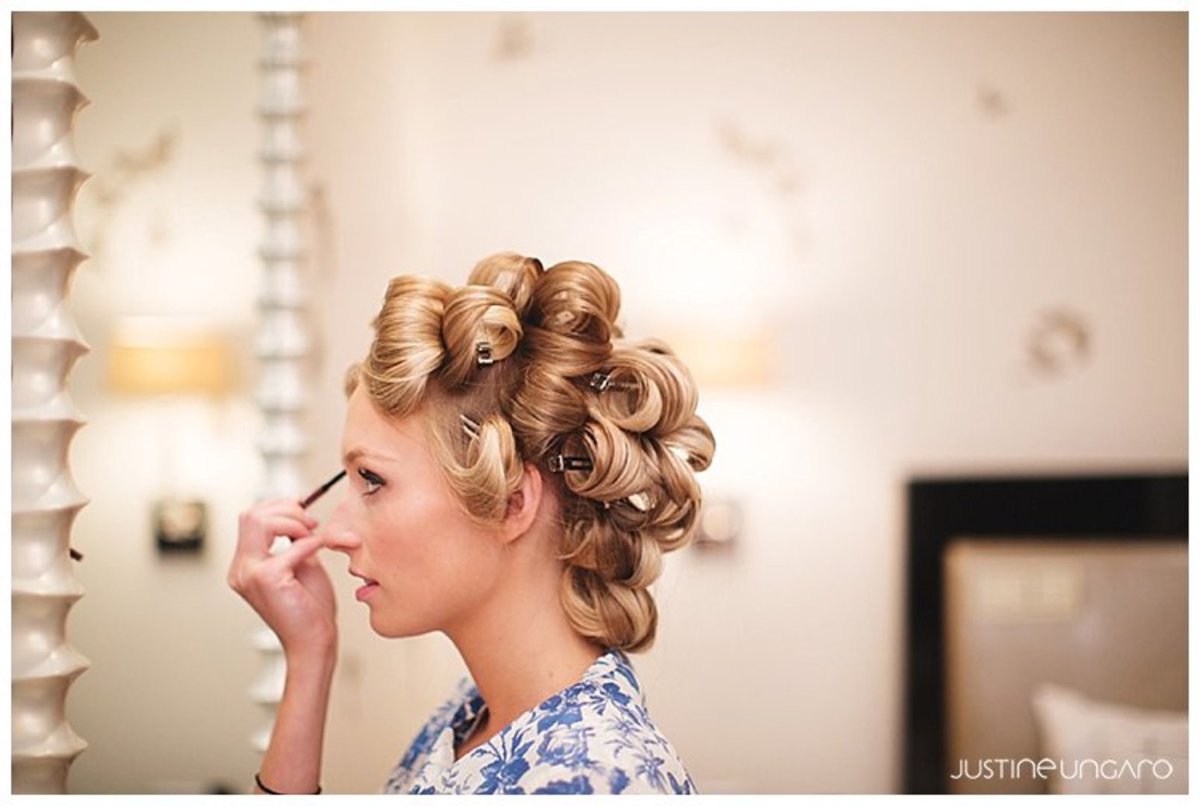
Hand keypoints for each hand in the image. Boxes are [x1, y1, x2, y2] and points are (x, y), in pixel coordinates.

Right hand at [228, 498, 336, 658]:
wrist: (313, 642)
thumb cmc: (310, 609)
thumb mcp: (302, 564)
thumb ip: (295, 541)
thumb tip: (301, 514)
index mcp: (245, 565)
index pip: (250, 518)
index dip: (279, 507)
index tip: (304, 511)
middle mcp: (240, 569)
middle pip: (250, 515)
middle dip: (286, 510)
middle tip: (311, 522)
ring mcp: (249, 574)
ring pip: (259, 521)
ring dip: (293, 521)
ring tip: (313, 534)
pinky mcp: (266, 579)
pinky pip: (290, 545)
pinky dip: (310, 542)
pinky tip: (322, 548)